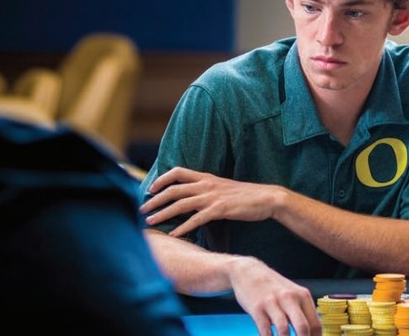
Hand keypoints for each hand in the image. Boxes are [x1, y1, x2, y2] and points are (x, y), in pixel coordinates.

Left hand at [139, 166, 282, 236]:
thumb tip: (194, 198)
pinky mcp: (219, 210)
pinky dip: (183, 228)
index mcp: (207, 178)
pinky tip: (174, 235)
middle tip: (141, 209)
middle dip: (155, 200)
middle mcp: (206, 185)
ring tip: (150, 222)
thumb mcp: (224, 187)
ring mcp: (212, 197)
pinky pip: (196, 219)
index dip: (162, 179)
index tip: (151, 189)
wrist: (267, 198)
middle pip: (173, 189)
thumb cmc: (246, 196)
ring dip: (163, 213)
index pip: (178, 172)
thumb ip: (208, 190)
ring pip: (180, 204)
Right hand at [228, 256, 321, 335]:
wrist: (248, 272)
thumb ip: (302, 310)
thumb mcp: (292, 293)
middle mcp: (290, 298)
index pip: (316, 324)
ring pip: (284, 330)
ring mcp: (273, 303)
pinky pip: (265, 330)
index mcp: (302, 296)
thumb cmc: (273, 287)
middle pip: (303, 328)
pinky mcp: (257, 308)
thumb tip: (312, 333)